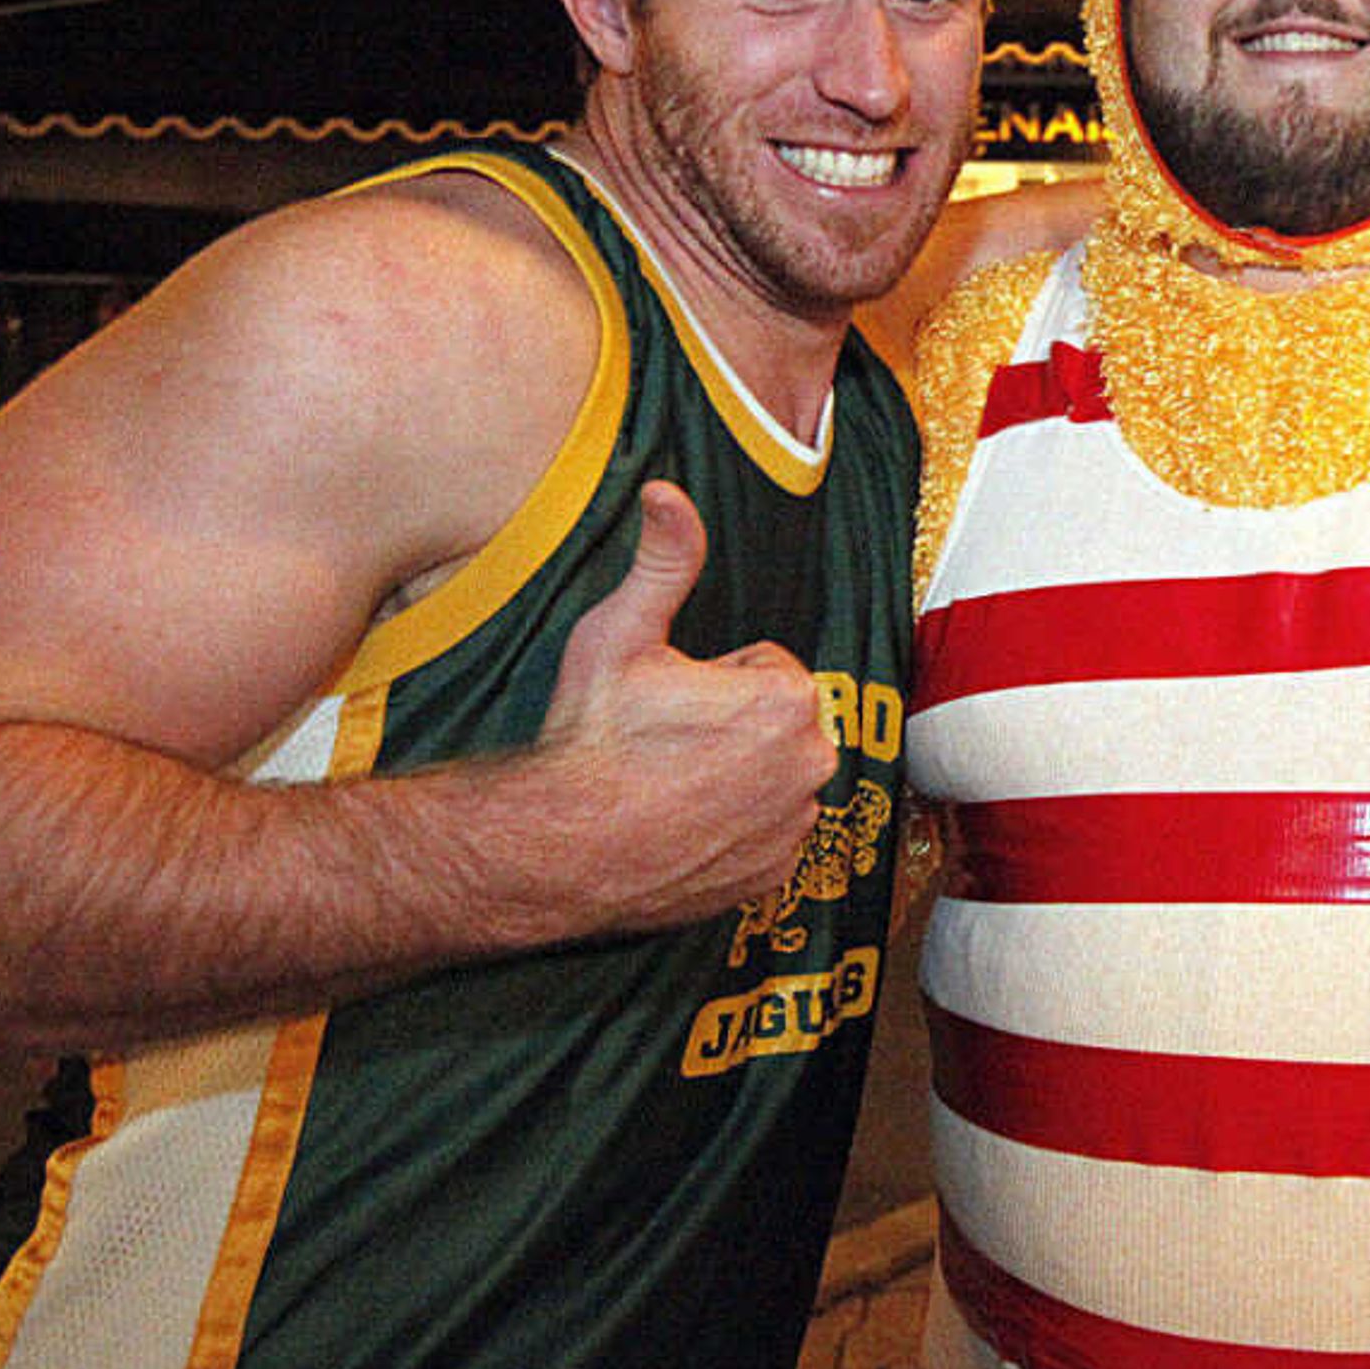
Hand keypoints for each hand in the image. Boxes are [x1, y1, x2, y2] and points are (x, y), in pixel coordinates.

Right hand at [533, 481, 836, 927]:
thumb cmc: (590, 739)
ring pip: (772, 778)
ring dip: (735, 777)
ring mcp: (796, 827)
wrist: (557, 847)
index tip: (668, 702)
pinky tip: (682, 828)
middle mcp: (812, 765)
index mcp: (788, 700)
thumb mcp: (619, 634)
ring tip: (668, 786)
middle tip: (664, 744)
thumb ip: (663, 559)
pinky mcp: (775, 876)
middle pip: (775, 724)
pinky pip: (766, 835)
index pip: (766, 670)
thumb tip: (667, 492)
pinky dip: (735, 831)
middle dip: (730, 727)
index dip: (712, 681)